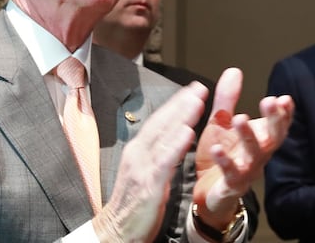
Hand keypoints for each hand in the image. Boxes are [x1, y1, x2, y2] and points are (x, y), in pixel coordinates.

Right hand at [93, 82, 207, 241]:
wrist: (115, 231)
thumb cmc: (133, 205)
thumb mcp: (146, 173)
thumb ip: (158, 155)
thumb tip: (174, 138)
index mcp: (137, 151)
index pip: (158, 121)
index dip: (176, 104)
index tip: (192, 90)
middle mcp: (137, 154)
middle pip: (161, 123)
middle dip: (181, 103)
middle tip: (199, 87)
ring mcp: (141, 168)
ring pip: (163, 136)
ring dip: (181, 116)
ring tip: (198, 101)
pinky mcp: (148, 185)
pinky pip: (164, 161)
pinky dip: (176, 144)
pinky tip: (188, 132)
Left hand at [192, 68, 293, 228]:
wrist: (208, 192)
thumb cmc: (220, 156)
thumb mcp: (221, 123)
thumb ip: (228, 99)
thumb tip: (235, 71)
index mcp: (259, 138)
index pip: (278, 124)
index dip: (284, 113)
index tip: (285, 98)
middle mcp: (258, 155)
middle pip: (272, 137)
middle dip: (274, 120)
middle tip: (270, 101)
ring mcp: (247, 171)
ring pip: (254, 154)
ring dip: (249, 136)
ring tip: (241, 118)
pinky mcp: (231, 185)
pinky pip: (231, 173)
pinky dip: (225, 161)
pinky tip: (217, 149)